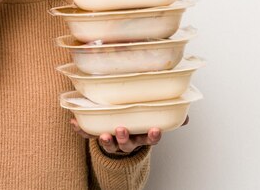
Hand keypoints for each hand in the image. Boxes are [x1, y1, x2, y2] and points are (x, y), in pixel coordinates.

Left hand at [69, 116, 188, 155]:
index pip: (149, 138)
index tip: (155, 130)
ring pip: (109, 144)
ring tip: (102, 134)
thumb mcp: (152, 120)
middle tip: (121, 129)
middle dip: (124, 138)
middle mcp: (127, 140)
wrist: (120, 137)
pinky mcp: (96, 136)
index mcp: (141, 135)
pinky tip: (73, 122)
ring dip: (105, 140)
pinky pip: (88, 135)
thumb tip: (186, 116)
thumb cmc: (136, 123)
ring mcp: (112, 140)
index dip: (152, 136)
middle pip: (127, 143)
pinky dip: (80, 130)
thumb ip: (167, 115)